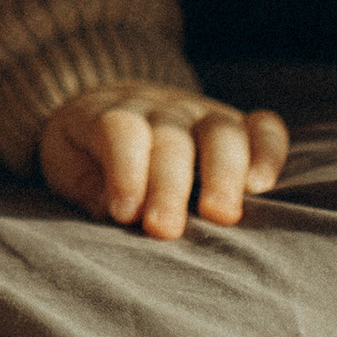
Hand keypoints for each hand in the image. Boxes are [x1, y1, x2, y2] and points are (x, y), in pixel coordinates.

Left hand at [36, 84, 289, 238]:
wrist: (114, 107)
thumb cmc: (86, 151)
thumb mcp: (67, 164)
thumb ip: (85, 185)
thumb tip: (111, 210)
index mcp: (112, 114)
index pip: (122, 131)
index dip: (125, 170)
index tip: (125, 214)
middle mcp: (163, 110)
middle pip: (172, 140)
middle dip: (170, 187)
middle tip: (165, 230)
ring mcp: (203, 114)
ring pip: (221, 132)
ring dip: (223, 173)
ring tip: (221, 215)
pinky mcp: (238, 125)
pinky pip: (264, 129)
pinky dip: (269, 152)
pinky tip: (262, 186)